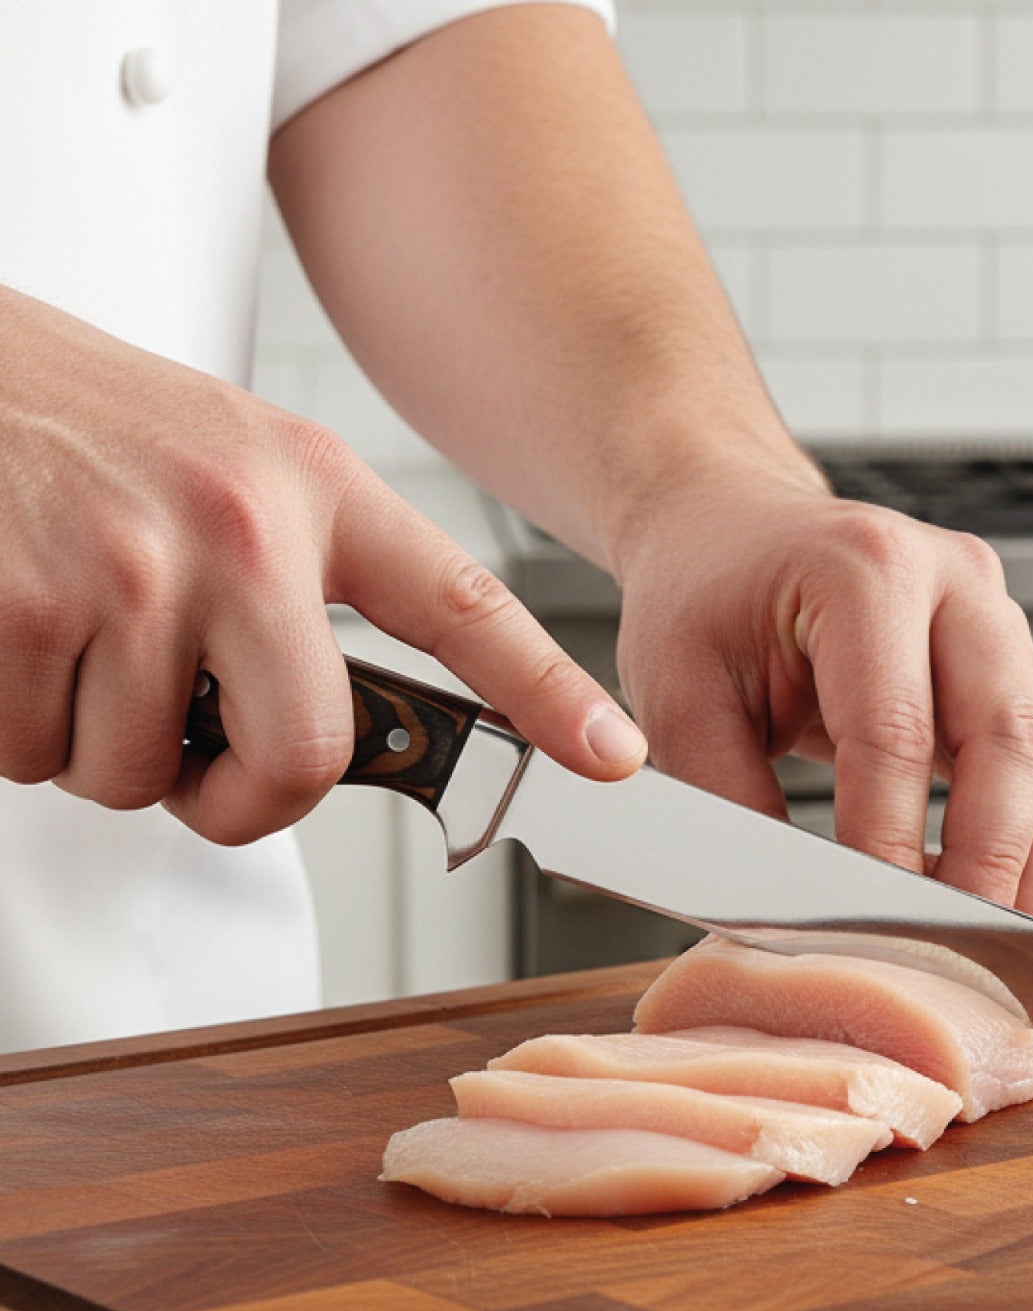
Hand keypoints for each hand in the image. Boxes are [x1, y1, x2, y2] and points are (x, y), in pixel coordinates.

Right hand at [0, 287, 644, 843]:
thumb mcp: (229, 468)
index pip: (463, 605)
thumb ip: (300, 586)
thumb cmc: (85, 427)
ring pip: (143, 775)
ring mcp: (137, 566)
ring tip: (75, 642)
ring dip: (99, 747)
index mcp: (314, 490)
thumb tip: (331, 740)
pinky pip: (37, 755)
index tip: (613, 755)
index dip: (549, 693)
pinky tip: (15, 639)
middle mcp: (243, 527)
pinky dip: (16, 729)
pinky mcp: (28, 605)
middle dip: (240, 801)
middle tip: (197, 763)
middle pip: (304, 760)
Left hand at [613, 475, 1032, 921]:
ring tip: (999, 942)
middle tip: (963, 951)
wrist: (732, 527)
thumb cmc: (704, 596)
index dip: (891, 843)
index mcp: (865, 569)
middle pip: (1010, 738)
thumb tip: (782, 905)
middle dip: (993, 862)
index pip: (895, 730)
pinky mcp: (1014, 658)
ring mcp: (997, 615)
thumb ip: (726, 795)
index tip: (874, 926)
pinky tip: (1008, 892)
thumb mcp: (679, 691)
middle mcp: (954, 581)